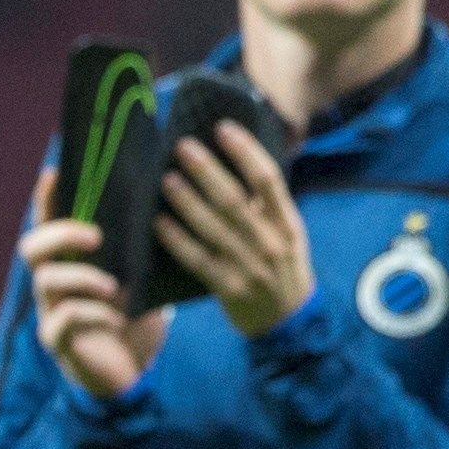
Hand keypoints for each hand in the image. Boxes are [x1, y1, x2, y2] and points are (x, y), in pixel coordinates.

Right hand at [18, 174, 169, 402]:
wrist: (132, 371)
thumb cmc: (134, 317)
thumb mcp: (139, 278)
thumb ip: (137, 250)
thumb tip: (156, 206)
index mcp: (68, 261)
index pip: (48, 221)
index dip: (46, 198)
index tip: (55, 172)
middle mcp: (51, 282)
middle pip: (32, 247)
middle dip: (61, 234)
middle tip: (96, 236)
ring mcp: (50, 311)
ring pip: (46, 281)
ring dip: (82, 277)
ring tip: (114, 286)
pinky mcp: (58, 340)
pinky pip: (64, 319)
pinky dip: (93, 313)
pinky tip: (118, 317)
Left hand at [153, 116, 316, 335]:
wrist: (290, 321)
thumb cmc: (284, 268)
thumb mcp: (288, 233)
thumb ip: (267, 203)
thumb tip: (239, 159)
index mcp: (287, 222)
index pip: (267, 179)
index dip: (245, 151)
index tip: (222, 128)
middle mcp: (269, 242)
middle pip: (234, 200)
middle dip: (206, 171)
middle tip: (182, 146)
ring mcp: (249, 266)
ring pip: (213, 228)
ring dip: (187, 201)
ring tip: (167, 178)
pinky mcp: (228, 288)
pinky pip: (198, 259)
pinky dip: (178, 240)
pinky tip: (159, 222)